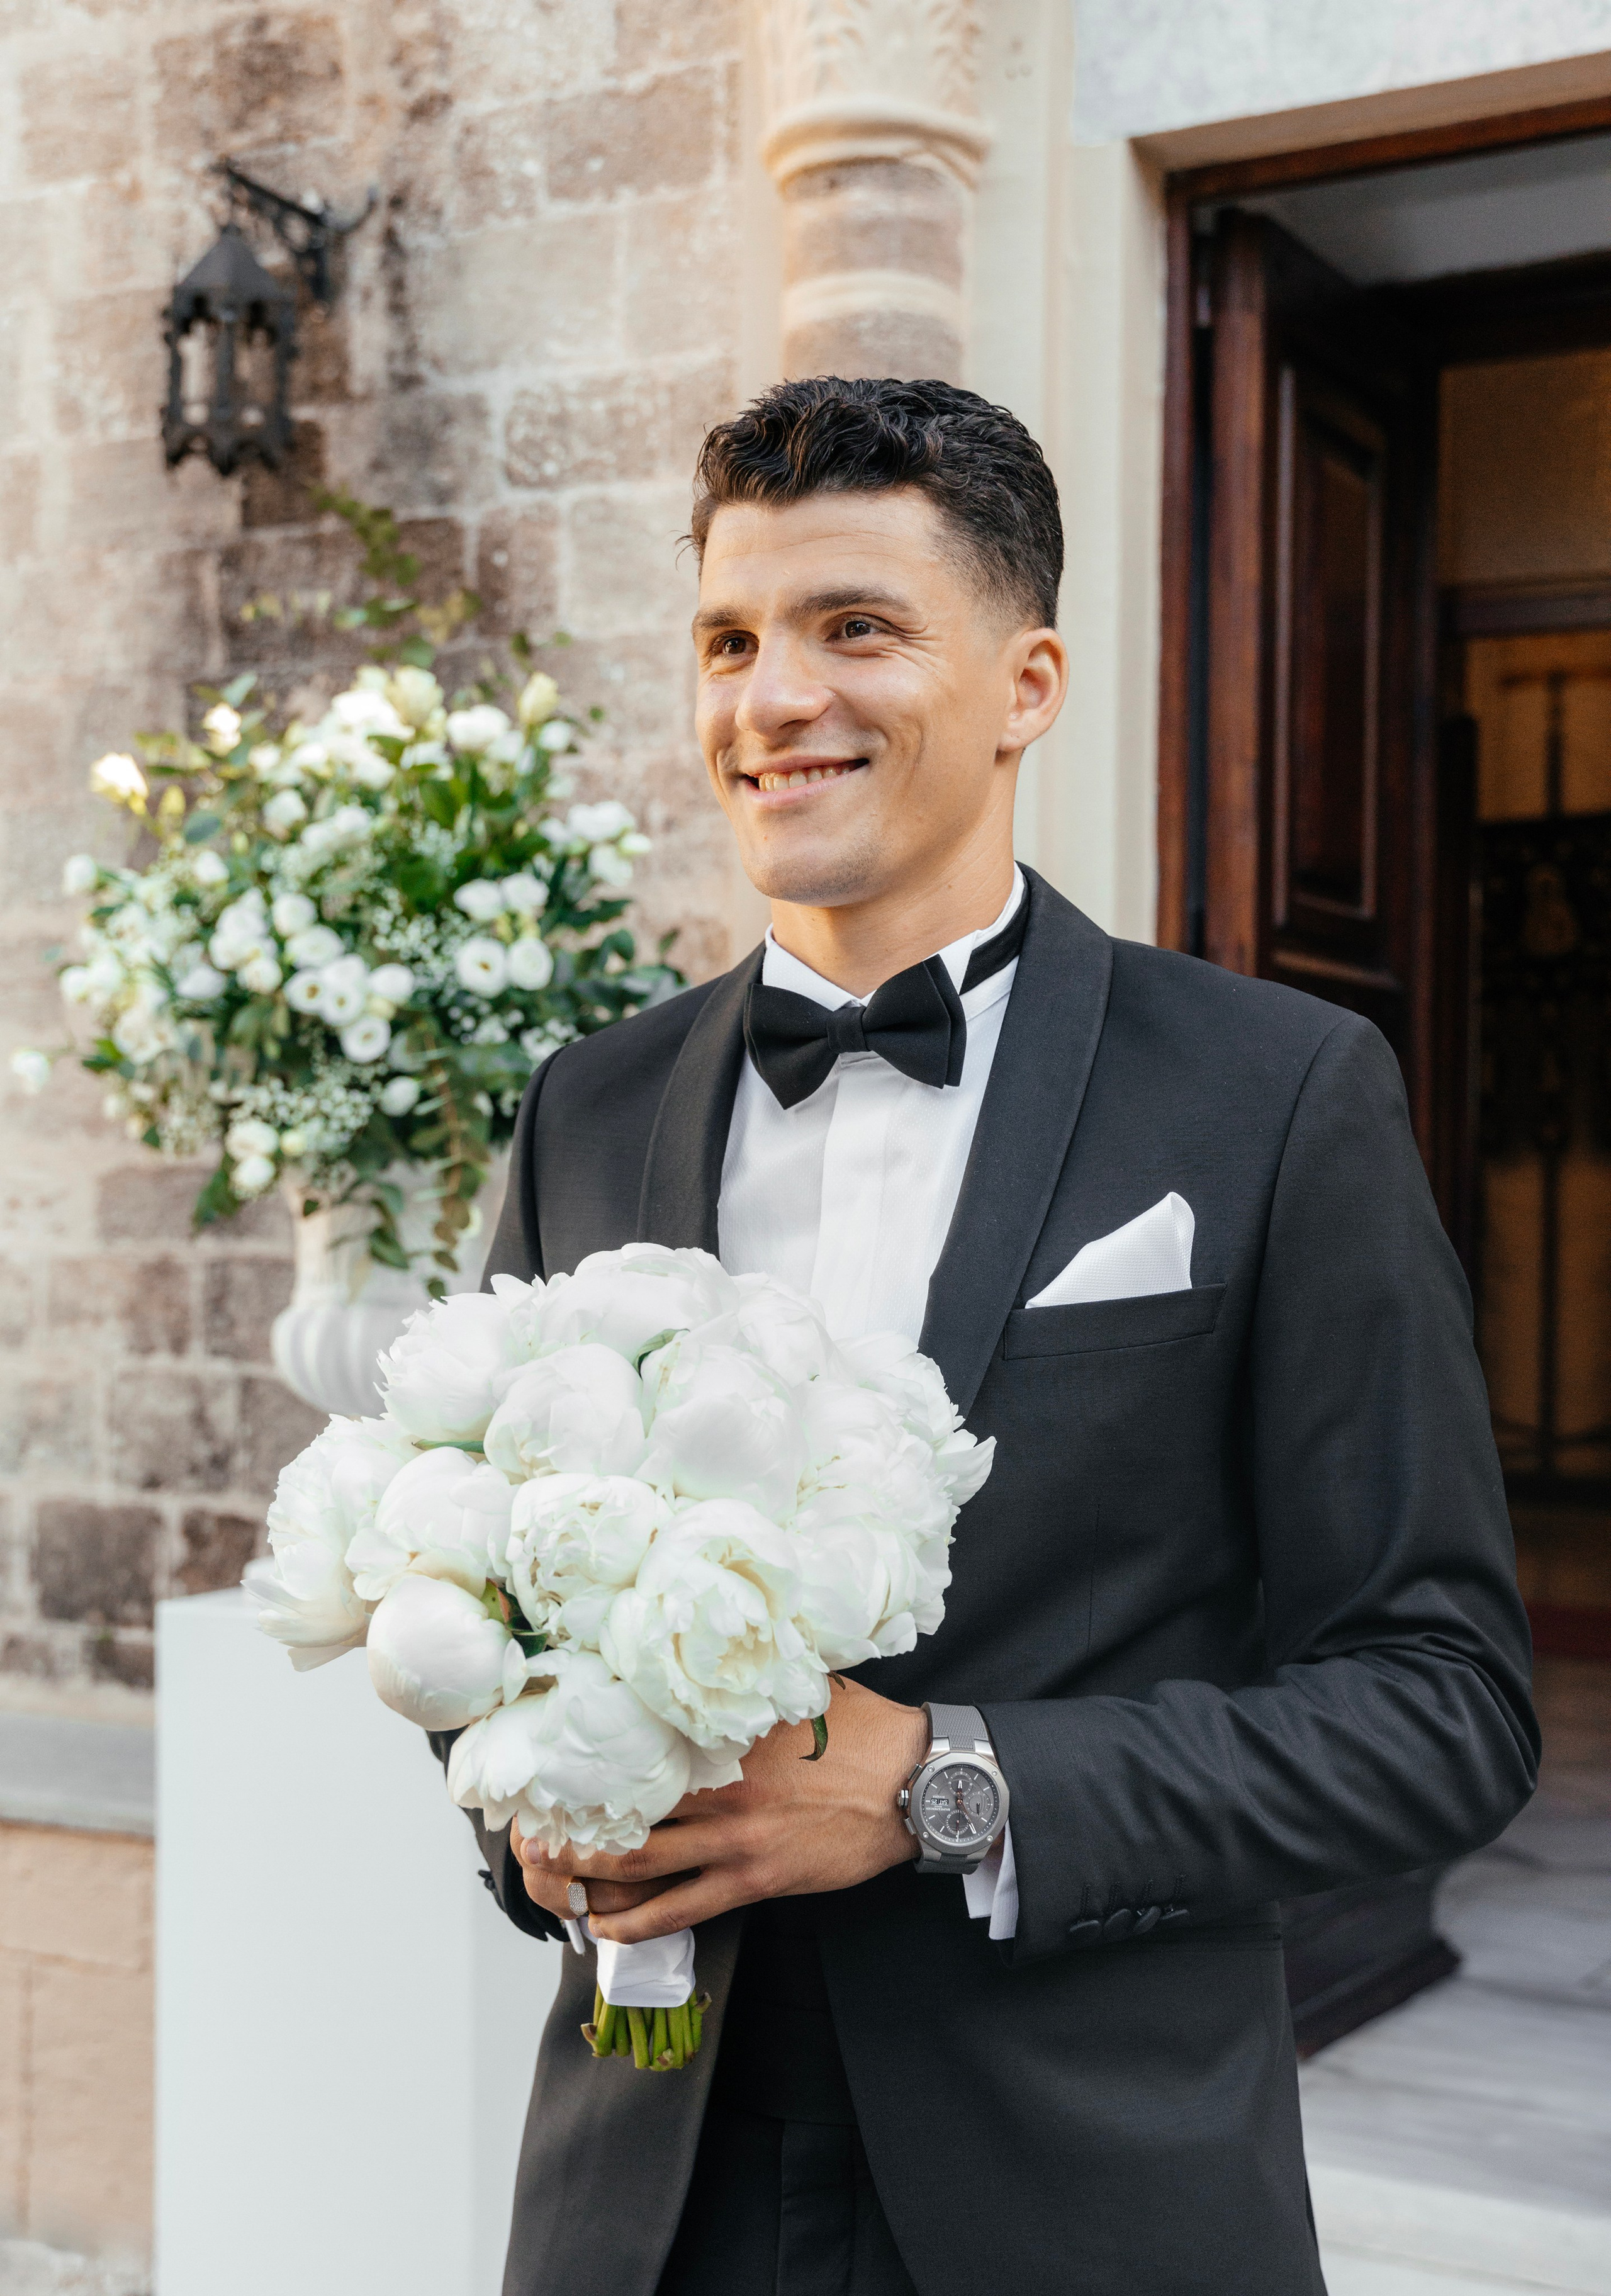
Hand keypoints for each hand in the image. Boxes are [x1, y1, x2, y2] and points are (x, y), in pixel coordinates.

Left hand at [514, 1676, 927, 1943]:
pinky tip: (602, 1926)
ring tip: (549, 1876)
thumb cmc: (860, 1731)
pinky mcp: (754, 1880)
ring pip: (640, 1863)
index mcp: (726, 1738)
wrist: (913, 1784)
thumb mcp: (801, 1687)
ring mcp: (735, 1841)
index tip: (549, 1763)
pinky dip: (635, 1923)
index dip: (590, 1760)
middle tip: (528, 1829)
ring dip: (587, 1873)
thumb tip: (710, 1649)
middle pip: (625, 1809)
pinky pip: (680, 1910)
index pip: (641, 1746)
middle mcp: (721, 1790)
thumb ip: (750, 1680)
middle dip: (568, 1822)